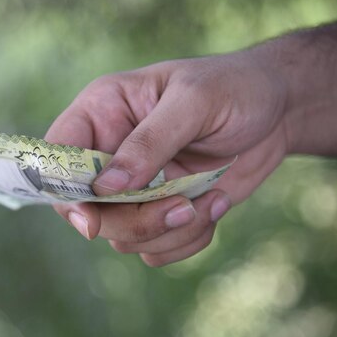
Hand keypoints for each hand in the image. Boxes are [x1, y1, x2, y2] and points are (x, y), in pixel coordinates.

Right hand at [44, 51, 289, 265]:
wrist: (278, 111)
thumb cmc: (235, 88)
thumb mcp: (194, 102)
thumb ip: (148, 141)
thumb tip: (106, 188)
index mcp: (101, 113)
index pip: (57, 158)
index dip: (64, 193)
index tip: (91, 221)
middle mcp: (109, 153)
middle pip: (88, 211)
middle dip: (136, 220)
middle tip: (183, 206)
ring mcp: (134, 187)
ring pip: (123, 237)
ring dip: (170, 230)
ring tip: (211, 198)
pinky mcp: (160, 210)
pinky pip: (155, 248)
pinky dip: (188, 239)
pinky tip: (216, 204)